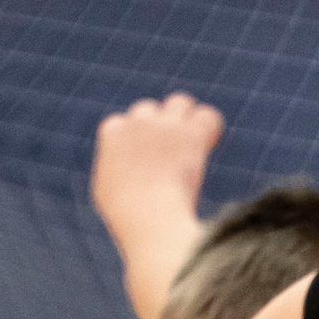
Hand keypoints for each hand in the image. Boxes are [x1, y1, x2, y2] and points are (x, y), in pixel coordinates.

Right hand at [91, 91, 222, 237]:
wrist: (148, 215)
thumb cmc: (126, 213)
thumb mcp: (108, 191)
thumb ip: (116, 170)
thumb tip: (127, 171)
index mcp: (112, 131)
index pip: (126, 122)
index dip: (138, 141)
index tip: (145, 163)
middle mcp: (138, 121)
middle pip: (150, 108)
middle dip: (159, 127)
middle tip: (169, 156)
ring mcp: (166, 125)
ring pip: (180, 102)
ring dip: (186, 120)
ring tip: (191, 147)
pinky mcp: (191, 134)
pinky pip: (208, 116)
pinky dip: (210, 129)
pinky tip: (207, 146)